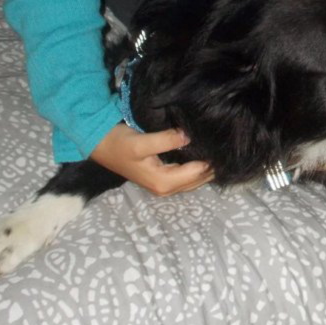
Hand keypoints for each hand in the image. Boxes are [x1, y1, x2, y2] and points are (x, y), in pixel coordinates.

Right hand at [90, 123, 213, 195]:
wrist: (99, 145)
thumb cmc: (119, 144)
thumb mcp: (142, 142)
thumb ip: (166, 141)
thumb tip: (189, 136)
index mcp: (163, 183)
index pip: (197, 173)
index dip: (211, 160)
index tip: (223, 144)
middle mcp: (166, 188)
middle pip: (199, 179)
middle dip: (213, 166)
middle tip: (225, 146)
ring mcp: (164, 184)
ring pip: (194, 179)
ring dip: (206, 168)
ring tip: (219, 150)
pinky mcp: (162, 176)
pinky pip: (186, 175)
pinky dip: (197, 167)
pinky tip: (204, 154)